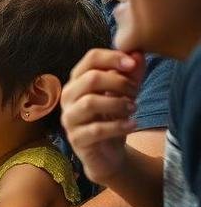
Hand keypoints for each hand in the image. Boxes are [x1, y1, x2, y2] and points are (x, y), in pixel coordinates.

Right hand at [60, 49, 141, 184]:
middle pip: (91, 79)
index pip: (90, 58)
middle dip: (119, 82)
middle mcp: (68, 97)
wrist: (107, 153)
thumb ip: (131, 74)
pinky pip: (96, 129)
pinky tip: (132, 125)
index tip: (133, 64)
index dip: (113, 57)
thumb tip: (138, 53)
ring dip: (118, 103)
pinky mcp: (76, 139)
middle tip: (134, 92)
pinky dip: (118, 126)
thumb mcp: (126, 93)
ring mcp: (69, 118)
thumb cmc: (112, 118)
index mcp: (78, 81)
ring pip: (90, 103)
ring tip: (133, 108)